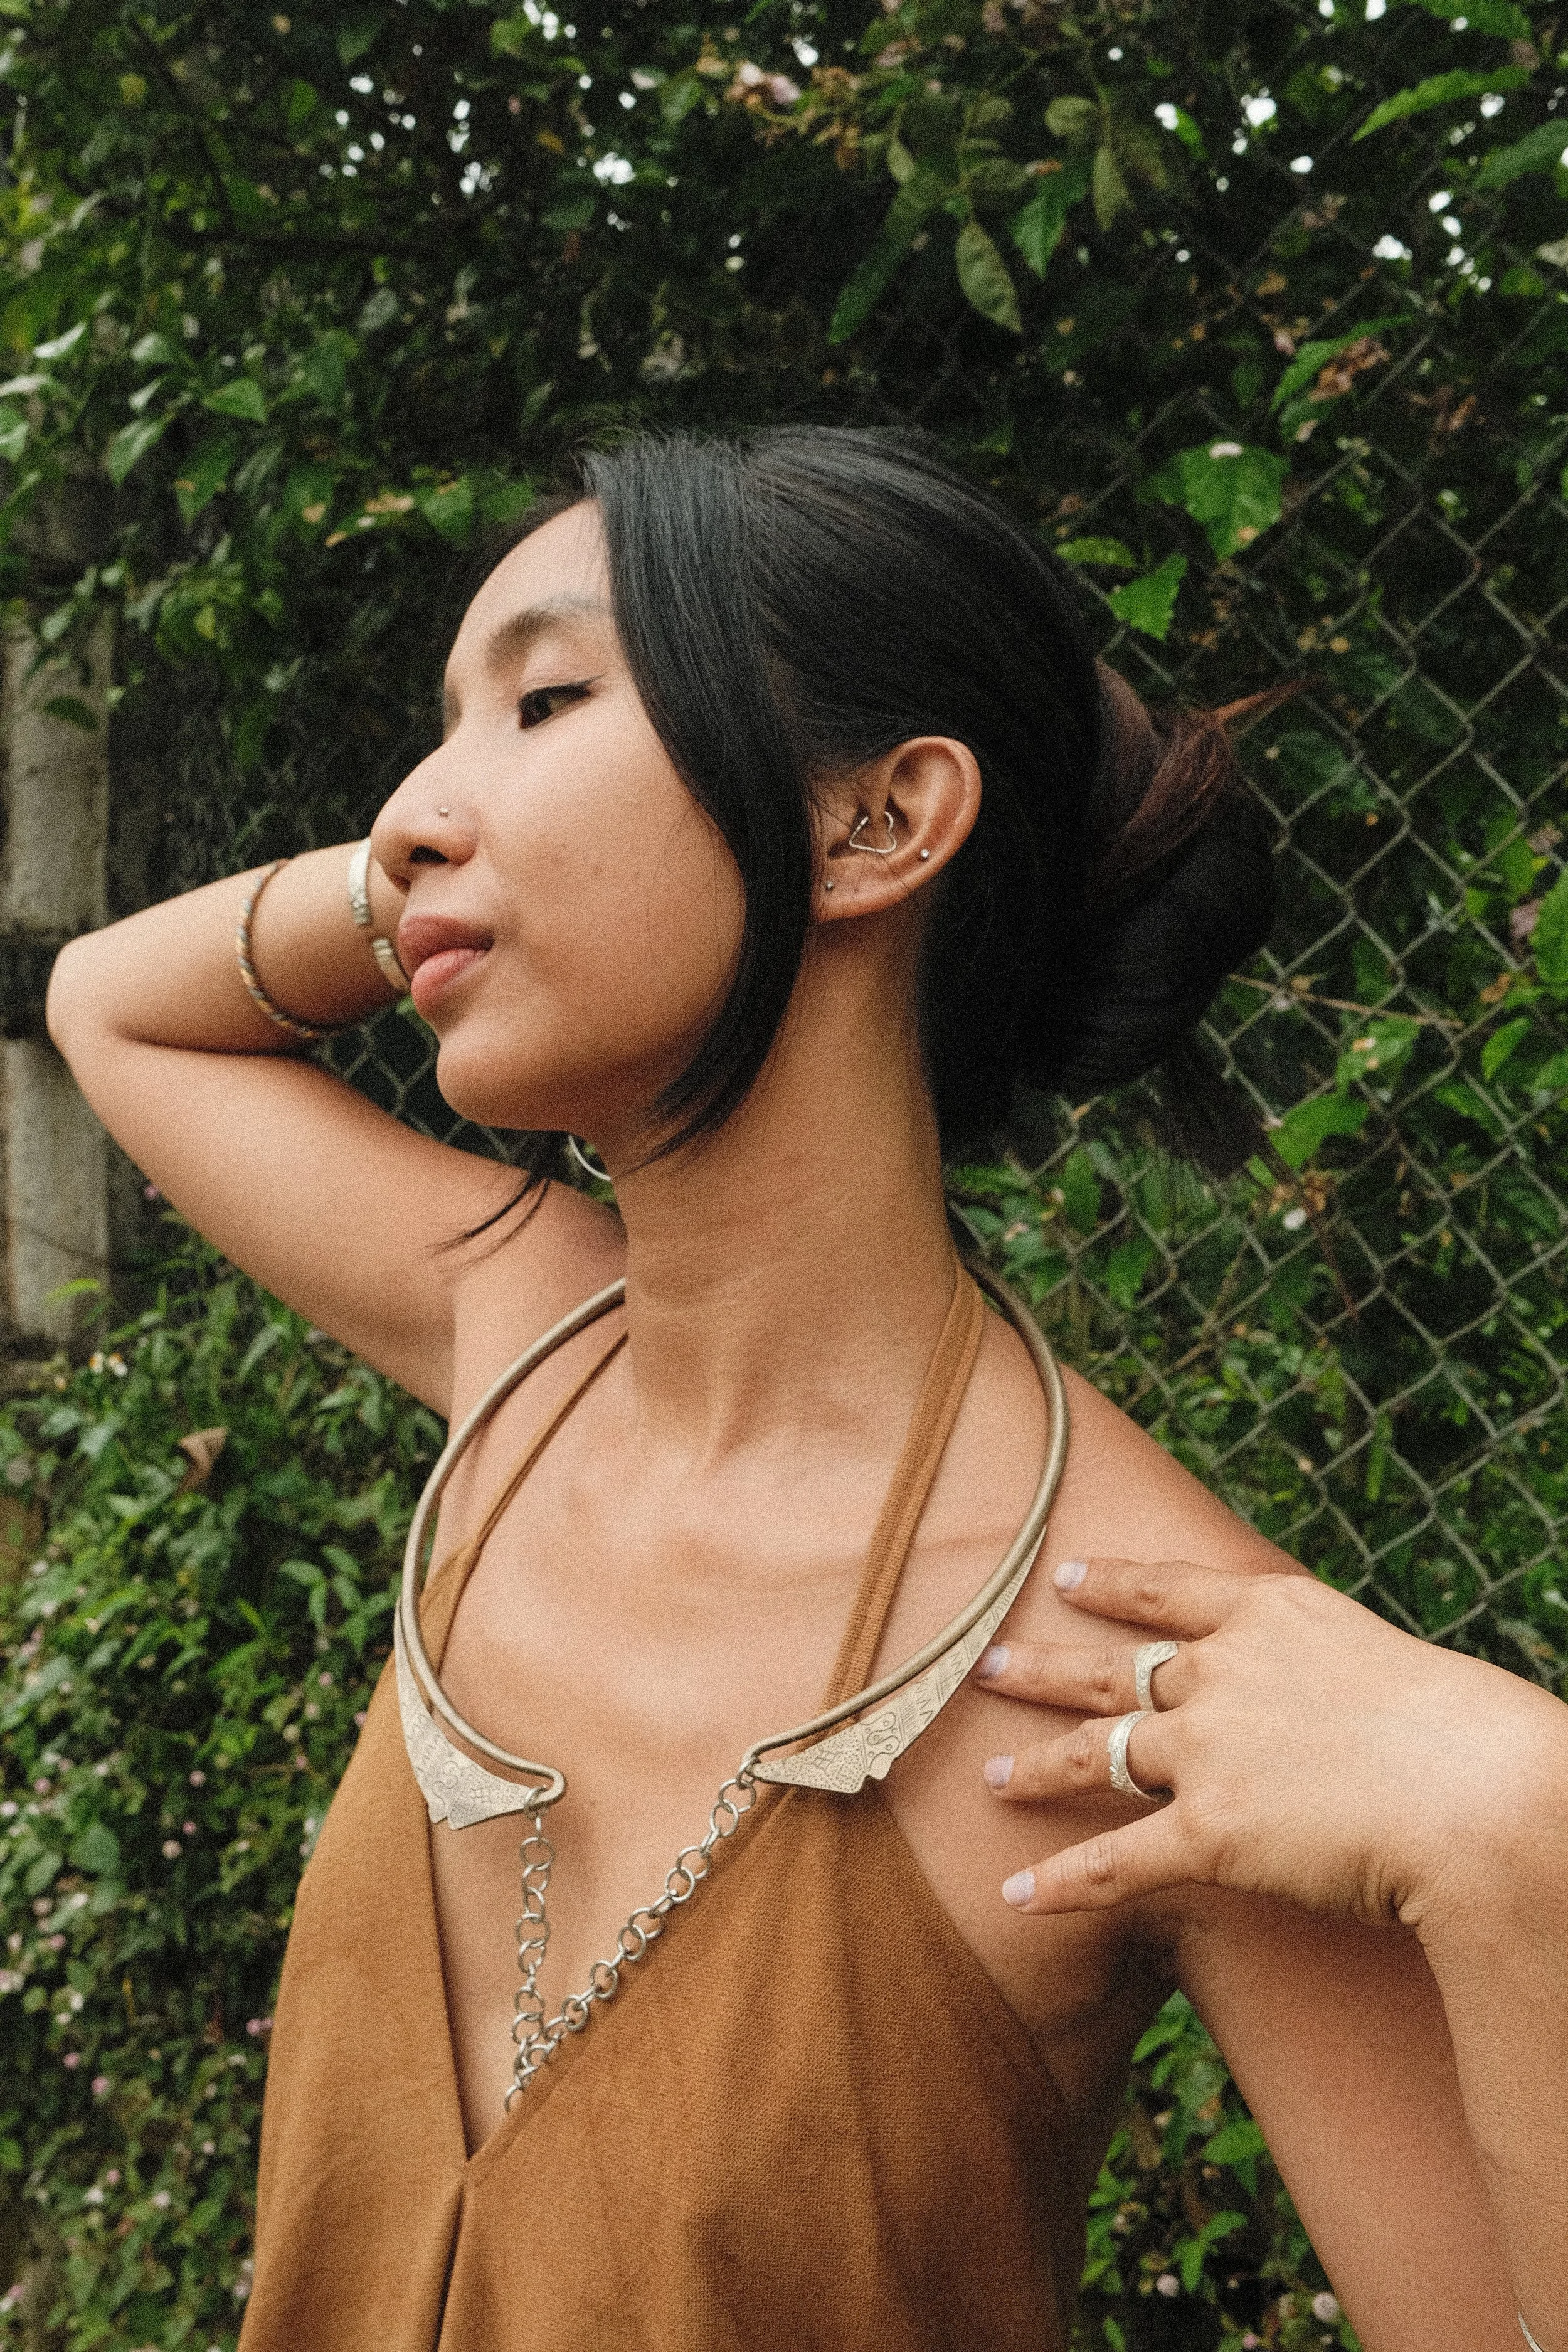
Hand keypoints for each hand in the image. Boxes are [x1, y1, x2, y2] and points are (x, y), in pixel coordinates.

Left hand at [975, 1556, 1567, 1936]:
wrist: (1478, 1791)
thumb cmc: (1468, 1734)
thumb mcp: (1391, 1666)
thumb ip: (1336, 1675)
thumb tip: (1336, 1703)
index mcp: (1272, 1614)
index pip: (1168, 1591)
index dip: (1110, 1582)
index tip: (1065, 1577)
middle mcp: (1223, 1671)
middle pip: (1110, 1667)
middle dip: (1042, 1667)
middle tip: (988, 1665)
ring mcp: (1206, 1750)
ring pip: (1096, 1751)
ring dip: (1037, 1767)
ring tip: (991, 1777)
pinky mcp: (1208, 1833)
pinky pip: (1115, 1861)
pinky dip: (1062, 1882)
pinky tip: (1017, 1896)